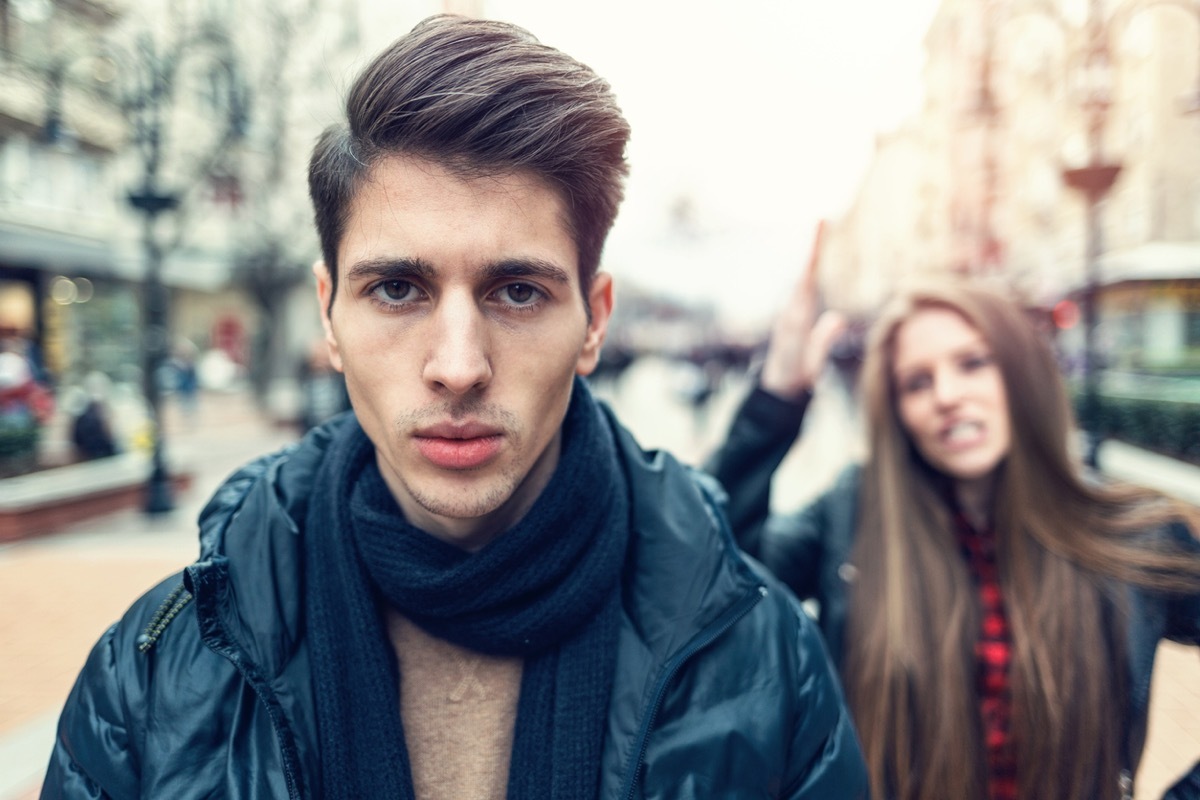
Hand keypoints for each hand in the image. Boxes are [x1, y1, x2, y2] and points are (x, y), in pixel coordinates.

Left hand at [759, 222, 846, 399]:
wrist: (776, 394)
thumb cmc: (796, 381)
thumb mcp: (813, 365)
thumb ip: (823, 341)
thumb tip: (839, 317)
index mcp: (796, 319)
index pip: (807, 280)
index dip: (813, 255)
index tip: (818, 230)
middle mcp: (790, 314)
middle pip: (805, 275)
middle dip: (813, 249)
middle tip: (821, 220)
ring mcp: (789, 317)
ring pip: (802, 283)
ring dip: (811, 261)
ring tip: (820, 234)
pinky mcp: (792, 323)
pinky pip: (803, 294)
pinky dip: (809, 278)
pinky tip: (813, 273)